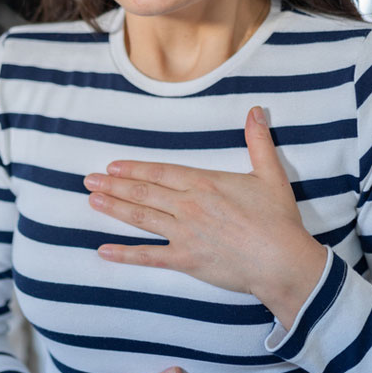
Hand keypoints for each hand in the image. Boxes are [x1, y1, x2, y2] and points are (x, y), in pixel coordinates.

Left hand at [84, 106, 326, 327]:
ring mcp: (183, 233)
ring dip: (114, 209)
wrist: (282, 261)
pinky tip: (104, 250)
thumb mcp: (270, 174)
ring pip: (140, 218)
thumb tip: (255, 111)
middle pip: (143, 193)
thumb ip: (258, 141)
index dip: (133, 169)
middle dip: (113, 186)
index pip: (159, 172)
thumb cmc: (277, 219)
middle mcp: (187, 206)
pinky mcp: (186, 260)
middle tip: (89, 181)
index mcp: (203, 183)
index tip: (112, 167)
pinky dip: (125, 254)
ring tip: (92, 202)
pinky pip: (149, 257)